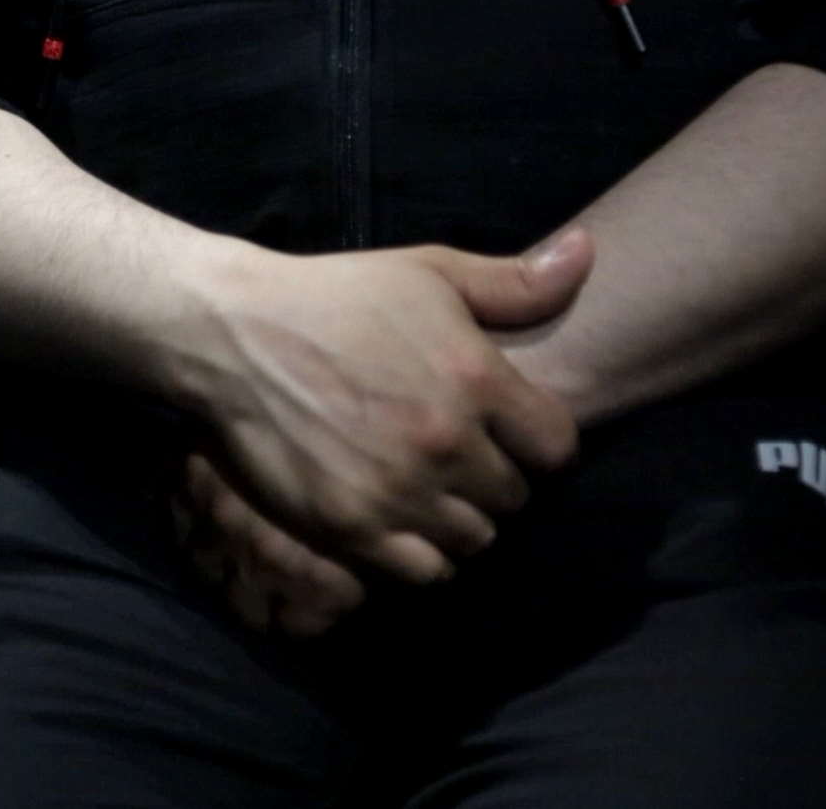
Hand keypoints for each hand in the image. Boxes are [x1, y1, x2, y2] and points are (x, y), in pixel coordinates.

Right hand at [170, 230, 591, 630]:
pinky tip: (402, 524)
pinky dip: (423, 556)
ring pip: (474, 540)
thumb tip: (591, 253)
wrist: (234, 334)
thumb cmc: (336, 295)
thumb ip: (516, 281)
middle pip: (515, 498)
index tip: (508, 434)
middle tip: (459, 461)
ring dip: (461, 521)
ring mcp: (399, 491)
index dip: (538, 443)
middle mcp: (447, 442)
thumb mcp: (429, 271)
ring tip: (431, 494)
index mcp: (477, 379)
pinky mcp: (351, 528)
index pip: (558, 448)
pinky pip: (424, 571)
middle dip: (496, 481)